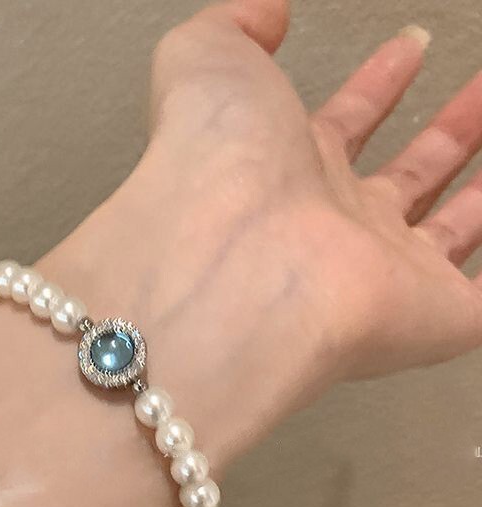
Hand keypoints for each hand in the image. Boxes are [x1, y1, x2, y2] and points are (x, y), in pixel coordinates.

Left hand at [149, 1, 481, 378]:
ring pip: (453, 228)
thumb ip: (231, 29)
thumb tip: (269, 14)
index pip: (340, 127)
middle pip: (404, 178)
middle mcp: (336, 227)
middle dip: (447, 130)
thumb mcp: (207, 64)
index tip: (407, 46)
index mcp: (288, 173)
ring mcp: (386, 276)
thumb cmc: (222, 166)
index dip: (375, 87)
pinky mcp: (435, 320)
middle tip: (479, 90)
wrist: (241, 268)